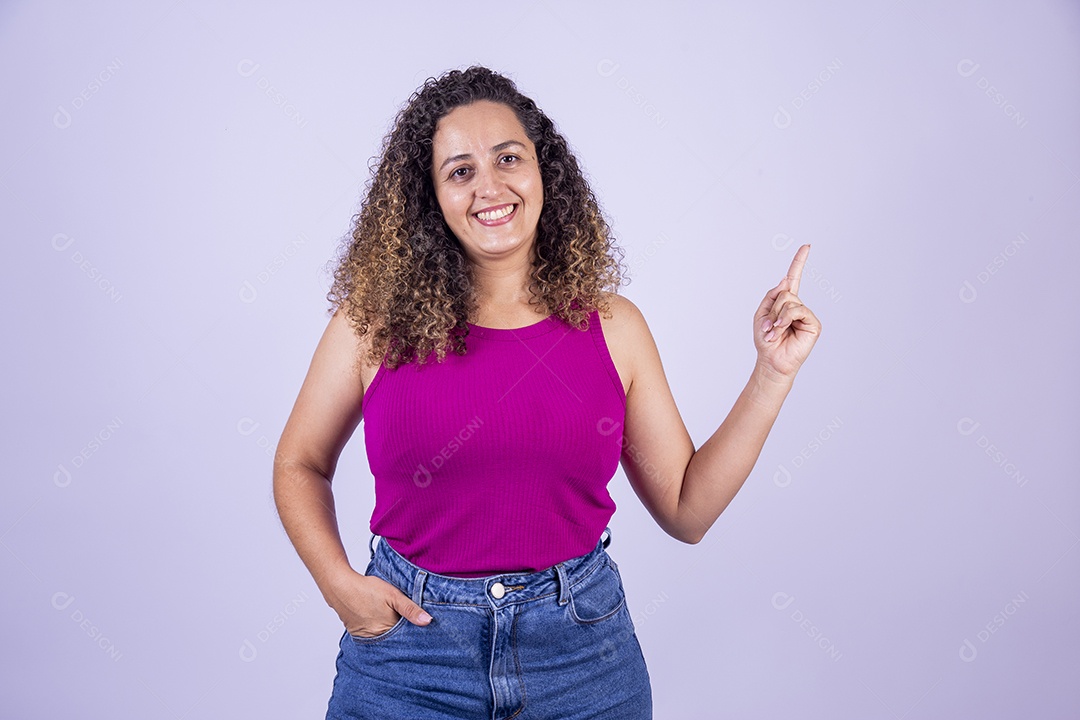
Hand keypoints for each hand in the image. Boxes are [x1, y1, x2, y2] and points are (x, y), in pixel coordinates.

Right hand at [325, 570, 432, 637]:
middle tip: (403, 622)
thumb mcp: (394, 595)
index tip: (419, 628)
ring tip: (390, 620)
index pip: (405, 637)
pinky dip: (377, 630)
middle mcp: (375, 637)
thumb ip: (411, 609)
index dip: (412, 632)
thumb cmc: (367, 589)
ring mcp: (365, 636)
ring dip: (389, 632)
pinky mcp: (357, 632)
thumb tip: (428, 621)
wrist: (340, 586)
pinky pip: (371, 636)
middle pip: (394, 639)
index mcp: (387, 630)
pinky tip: (378, 620)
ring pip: (383, 638)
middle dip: (401, 634)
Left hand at [753, 244, 820, 381]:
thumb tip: (786, 280)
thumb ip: (772, 295)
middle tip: (769, 326)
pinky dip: (786, 319)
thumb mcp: (761, 313)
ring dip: (777, 316)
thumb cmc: (766, 340)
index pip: (794, 278)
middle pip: (785, 292)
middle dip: (773, 308)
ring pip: (790, 301)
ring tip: (774, 331)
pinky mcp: (813, 324)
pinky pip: (798, 310)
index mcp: (785, 302)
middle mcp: (798, 306)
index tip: (806, 246)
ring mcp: (807, 314)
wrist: (771, 360)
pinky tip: (782, 331)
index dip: (799, 262)